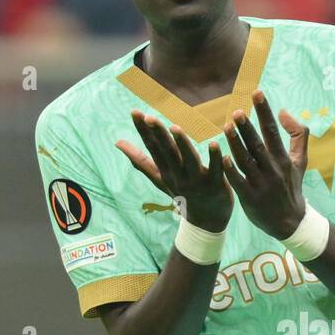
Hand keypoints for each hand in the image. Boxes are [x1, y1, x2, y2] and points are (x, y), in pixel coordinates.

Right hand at [116, 110, 232, 232]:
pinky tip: (214, 143)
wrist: (206, 222)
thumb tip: (117, 142)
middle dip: (159, 135)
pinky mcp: (216, 184)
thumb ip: (140, 161)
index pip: (153, 147)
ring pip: (189, 160)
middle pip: (168, 152)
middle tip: (150, 117)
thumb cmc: (182, 194)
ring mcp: (197, 180)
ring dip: (183, 144)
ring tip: (175, 127)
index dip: (144, 131)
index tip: (135, 112)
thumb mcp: (159, 178)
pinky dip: (215, 158)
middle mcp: (179, 175)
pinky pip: (215, 170)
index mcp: (165, 170)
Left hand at [222, 91, 308, 238]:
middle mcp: (272, 170)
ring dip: (236, 144)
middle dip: (247, 127)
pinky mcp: (250, 198)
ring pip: (246, 161)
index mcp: (283, 159)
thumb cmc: (291, 186)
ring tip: (226, 127)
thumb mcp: (300, 161)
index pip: (273, 131)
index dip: (265, 112)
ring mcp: (261, 184)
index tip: (257, 93)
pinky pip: (239, 182)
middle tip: (237, 111)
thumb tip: (284, 112)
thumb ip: (297, 134)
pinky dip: (231, 171)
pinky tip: (222, 158)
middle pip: (258, 145)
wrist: (290, 222)